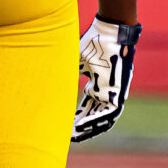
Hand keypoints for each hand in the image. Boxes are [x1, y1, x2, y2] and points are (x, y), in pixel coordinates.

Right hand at [72, 16, 141, 141]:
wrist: (110, 32)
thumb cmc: (93, 43)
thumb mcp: (76, 60)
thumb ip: (67, 72)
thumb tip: (47, 77)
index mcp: (97, 84)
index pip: (86, 106)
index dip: (76, 116)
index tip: (65, 125)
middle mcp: (106, 91)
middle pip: (94, 115)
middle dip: (81, 127)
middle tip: (68, 136)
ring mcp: (113, 93)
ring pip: (102, 118)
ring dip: (89, 128)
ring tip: (74, 135)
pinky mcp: (119, 92)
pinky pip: (108, 113)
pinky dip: (95, 120)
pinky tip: (82, 125)